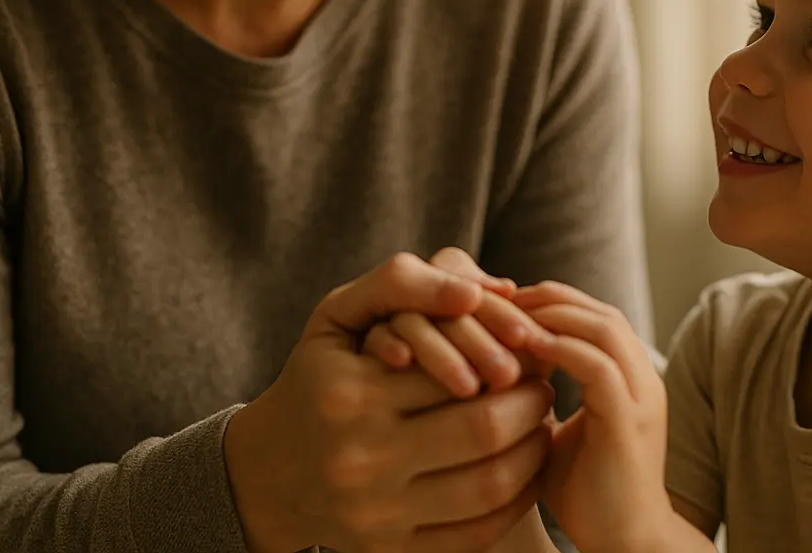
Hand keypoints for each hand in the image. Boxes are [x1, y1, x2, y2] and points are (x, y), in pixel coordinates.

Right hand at [223, 252, 556, 552]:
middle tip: (543, 386)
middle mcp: (360, 458)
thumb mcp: (339, 314)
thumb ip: (402, 283)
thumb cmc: (319, 376)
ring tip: (540, 424)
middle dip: (531, 403)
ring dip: (533, 451)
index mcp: (351, 394)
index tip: (525, 348)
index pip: (459, 366)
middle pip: (484, 428)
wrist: (269, 470)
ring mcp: (376, 514)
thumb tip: (474, 291)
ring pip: (490, 485)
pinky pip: (478, 533)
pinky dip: (516, 499)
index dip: (507, 354)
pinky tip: (522, 471)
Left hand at [512, 282, 677, 552]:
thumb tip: (497, 372)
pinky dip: (562, 349)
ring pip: (604, 327)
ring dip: (554, 316)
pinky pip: (599, 366)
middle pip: (600, 311)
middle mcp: (643, 379)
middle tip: (502, 300)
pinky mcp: (630, 421)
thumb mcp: (556, 433)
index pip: (595, 317)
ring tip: (510, 317)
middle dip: (550, 299)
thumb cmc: (588, 494)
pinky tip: (527, 349)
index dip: (551, 304)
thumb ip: (538, 399)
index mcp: (630, 379)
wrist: (625, 544)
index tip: (505, 307)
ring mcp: (641, 397)